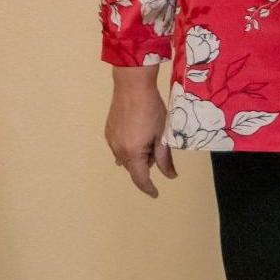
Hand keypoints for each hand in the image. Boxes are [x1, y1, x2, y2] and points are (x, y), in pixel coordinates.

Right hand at [105, 68, 174, 197]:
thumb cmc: (151, 109)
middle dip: (145, 164)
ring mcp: (111, 140)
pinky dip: (129, 147)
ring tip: (148, 137)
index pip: (140, 179)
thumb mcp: (162, 135)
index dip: (148, 188)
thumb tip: (170, 176)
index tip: (155, 193)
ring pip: (125, 158)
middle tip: (157, 146)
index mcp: (133, 153)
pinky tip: (137, 133)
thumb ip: (165, 158)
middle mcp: (118, 150)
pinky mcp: (108, 131)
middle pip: (133, 168)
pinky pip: (119, 147)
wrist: (132, 86)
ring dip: (137, 156)